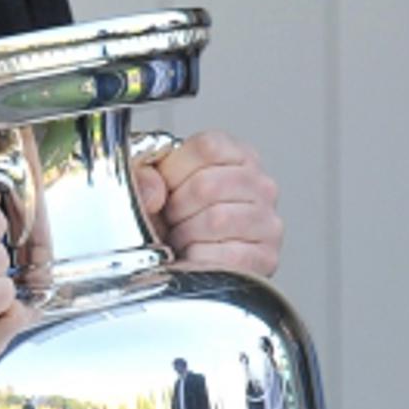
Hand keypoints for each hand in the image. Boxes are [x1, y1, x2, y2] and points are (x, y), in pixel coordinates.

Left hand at [134, 131, 283, 276]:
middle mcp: (260, 184)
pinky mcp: (266, 257)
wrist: (181, 262)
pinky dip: (199, 260)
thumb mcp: (147, 186)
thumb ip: (141, 176)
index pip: (207, 147)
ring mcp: (267, 221)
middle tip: (173, 219)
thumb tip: (152, 193)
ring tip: (183, 238)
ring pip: (217, 220)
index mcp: (236, 155)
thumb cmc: (169, 220)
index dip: (174, 170)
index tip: (167, 188)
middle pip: (208, 185)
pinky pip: (226, 256)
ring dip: (186, 236)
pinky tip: (195, 256)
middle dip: (176, 208)